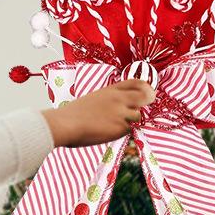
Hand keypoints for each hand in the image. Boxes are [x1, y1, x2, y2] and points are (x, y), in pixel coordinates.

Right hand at [41, 79, 155, 147]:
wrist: (66, 124)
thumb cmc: (72, 114)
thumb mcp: (92, 100)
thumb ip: (107, 102)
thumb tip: (119, 109)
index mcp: (109, 90)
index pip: (134, 82)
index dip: (145, 86)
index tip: (148, 90)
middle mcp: (118, 98)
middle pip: (144, 96)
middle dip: (148, 100)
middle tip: (149, 104)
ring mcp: (120, 112)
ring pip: (137, 115)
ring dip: (130, 121)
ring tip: (114, 124)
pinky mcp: (120, 127)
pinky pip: (128, 130)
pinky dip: (122, 132)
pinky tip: (108, 132)